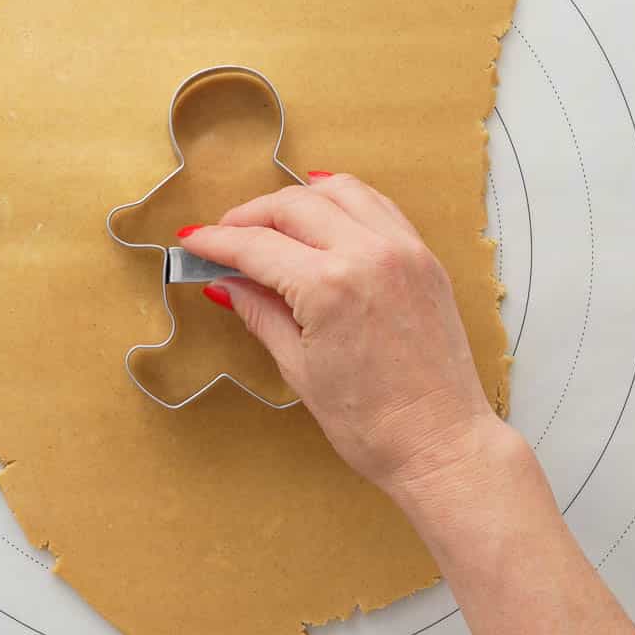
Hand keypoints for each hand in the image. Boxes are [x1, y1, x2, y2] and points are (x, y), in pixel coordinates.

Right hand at [180, 173, 506, 498]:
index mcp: (330, 287)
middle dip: (250, 216)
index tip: (194, 241)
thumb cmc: (372, 424)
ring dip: (298, 198)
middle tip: (224, 236)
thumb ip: (261, 314)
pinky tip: (325, 213)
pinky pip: (379, 206)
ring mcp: (403, 251)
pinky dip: (345, 201)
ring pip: (340, 191)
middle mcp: (369, 254)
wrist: (441, 443)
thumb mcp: (300, 369)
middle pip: (294, 206)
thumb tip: (226, 284)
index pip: (257, 246)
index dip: (216, 242)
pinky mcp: (425, 259)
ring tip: (271, 222)